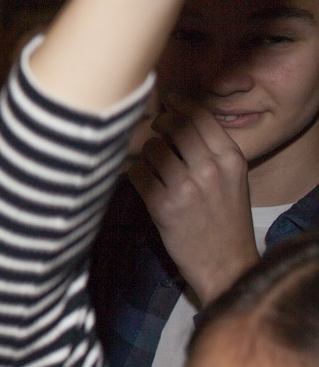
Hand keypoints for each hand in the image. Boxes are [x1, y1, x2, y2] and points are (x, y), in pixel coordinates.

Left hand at [128, 103, 258, 303]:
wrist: (227, 265)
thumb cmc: (225, 220)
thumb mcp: (231, 179)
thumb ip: (210, 150)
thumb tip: (176, 118)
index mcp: (231, 158)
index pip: (200, 116)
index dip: (178, 104)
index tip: (167, 101)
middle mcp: (210, 168)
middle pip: (173, 124)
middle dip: (158, 122)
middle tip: (153, 129)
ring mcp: (187, 187)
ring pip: (151, 148)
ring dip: (146, 154)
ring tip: (153, 166)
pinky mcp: (163, 206)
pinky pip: (136, 173)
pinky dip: (135, 175)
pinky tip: (142, 183)